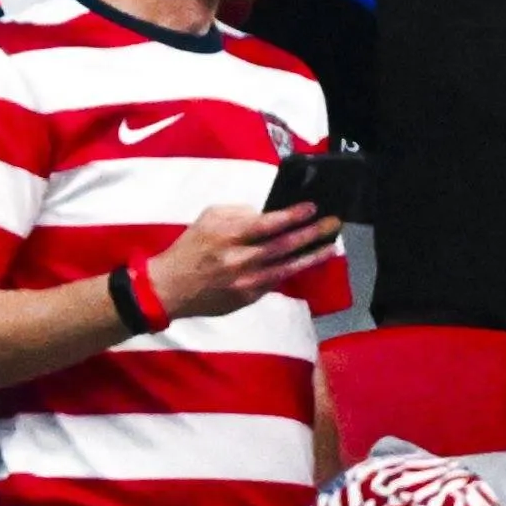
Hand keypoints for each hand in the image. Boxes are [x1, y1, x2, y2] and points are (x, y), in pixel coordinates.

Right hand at [133, 192, 344, 319]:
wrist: (172, 287)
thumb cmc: (190, 248)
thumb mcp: (207, 219)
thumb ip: (236, 213)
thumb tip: (264, 213)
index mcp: (228, 235)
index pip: (267, 223)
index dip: (292, 215)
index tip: (313, 207)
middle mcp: (241, 259)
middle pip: (284, 246)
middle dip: (311, 233)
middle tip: (333, 224)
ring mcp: (248, 281)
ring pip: (288, 267)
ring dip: (312, 256)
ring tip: (330, 246)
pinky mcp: (250, 297)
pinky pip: (277, 281)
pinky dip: (294, 270)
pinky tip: (307, 261)